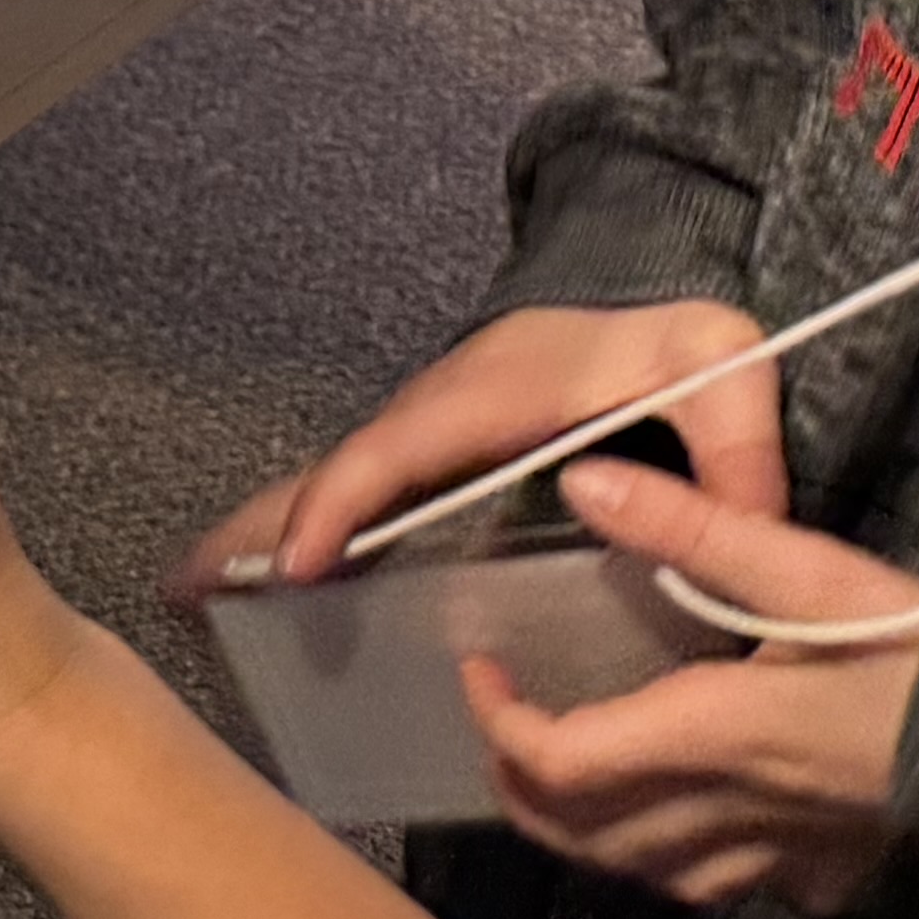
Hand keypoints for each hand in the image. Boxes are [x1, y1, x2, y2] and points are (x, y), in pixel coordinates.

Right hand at [172, 300, 779, 601]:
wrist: (659, 321)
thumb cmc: (678, 347)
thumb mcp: (722, 372)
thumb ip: (735, 448)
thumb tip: (733, 534)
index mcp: (487, 395)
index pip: (395, 451)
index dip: (340, 506)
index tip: (295, 567)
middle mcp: (437, 414)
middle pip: (334, 471)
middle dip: (259, 526)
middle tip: (184, 589)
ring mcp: (430, 436)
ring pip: (335, 486)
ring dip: (266, 536)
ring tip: (197, 597)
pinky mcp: (438, 460)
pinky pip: (362, 498)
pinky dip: (309, 536)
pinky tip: (280, 587)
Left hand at [461, 460, 918, 911]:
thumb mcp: (809, 573)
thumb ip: (690, 525)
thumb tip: (581, 476)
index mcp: (707, 738)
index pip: (558, 763)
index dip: (497, 723)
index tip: (480, 668)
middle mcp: (725, 815)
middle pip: (578, 833)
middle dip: (516, 784)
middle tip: (501, 717)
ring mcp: (772, 858)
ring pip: (637, 870)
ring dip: (581, 827)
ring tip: (561, 762)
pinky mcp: (818, 874)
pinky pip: (714, 886)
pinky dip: (664, 857)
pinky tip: (673, 812)